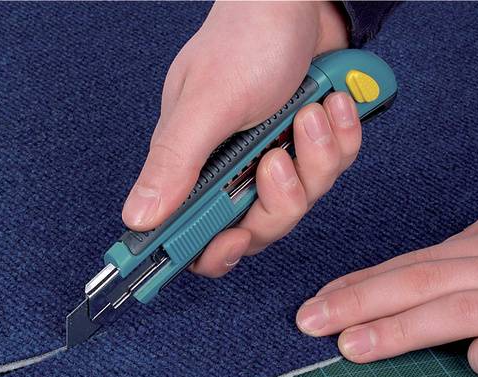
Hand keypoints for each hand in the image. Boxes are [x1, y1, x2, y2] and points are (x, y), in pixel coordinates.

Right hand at [122, 1, 360, 276]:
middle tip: (278, 158)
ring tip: (311, 113)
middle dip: (279, 199)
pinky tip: (333, 106)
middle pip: (257, 228)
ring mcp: (270, 160)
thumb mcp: (206, 105)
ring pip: (300, 202)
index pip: (191, 233)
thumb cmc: (244, 41)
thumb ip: (174, 163)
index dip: (212, 251)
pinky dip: (339, 140)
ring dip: (315, 159)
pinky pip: (331, 171)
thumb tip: (137, 217)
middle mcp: (229, 170)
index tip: (233, 241)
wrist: (297, 2)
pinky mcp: (305, 149)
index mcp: (190, 164)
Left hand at [296, 207, 477, 376]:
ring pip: (460, 312)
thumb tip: (432, 260)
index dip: (363, 282)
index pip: (415, 262)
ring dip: (401, 329)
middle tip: (310, 321)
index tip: (320, 300)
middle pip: (423, 282)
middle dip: (360, 301)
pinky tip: (469, 362)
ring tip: (351, 346)